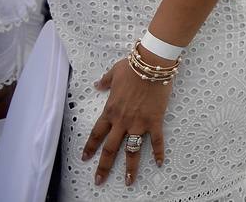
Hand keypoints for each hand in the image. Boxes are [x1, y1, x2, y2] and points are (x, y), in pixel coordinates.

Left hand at [81, 54, 172, 186]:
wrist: (152, 64)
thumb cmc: (133, 66)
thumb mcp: (114, 72)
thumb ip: (105, 82)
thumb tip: (97, 85)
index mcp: (110, 111)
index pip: (97, 134)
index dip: (90, 147)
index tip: (85, 159)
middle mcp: (122, 121)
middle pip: (110, 148)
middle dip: (104, 166)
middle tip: (99, 181)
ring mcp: (139, 122)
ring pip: (132, 150)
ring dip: (130, 167)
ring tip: (128, 181)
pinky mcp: (155, 120)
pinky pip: (157, 140)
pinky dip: (159, 152)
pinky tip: (159, 163)